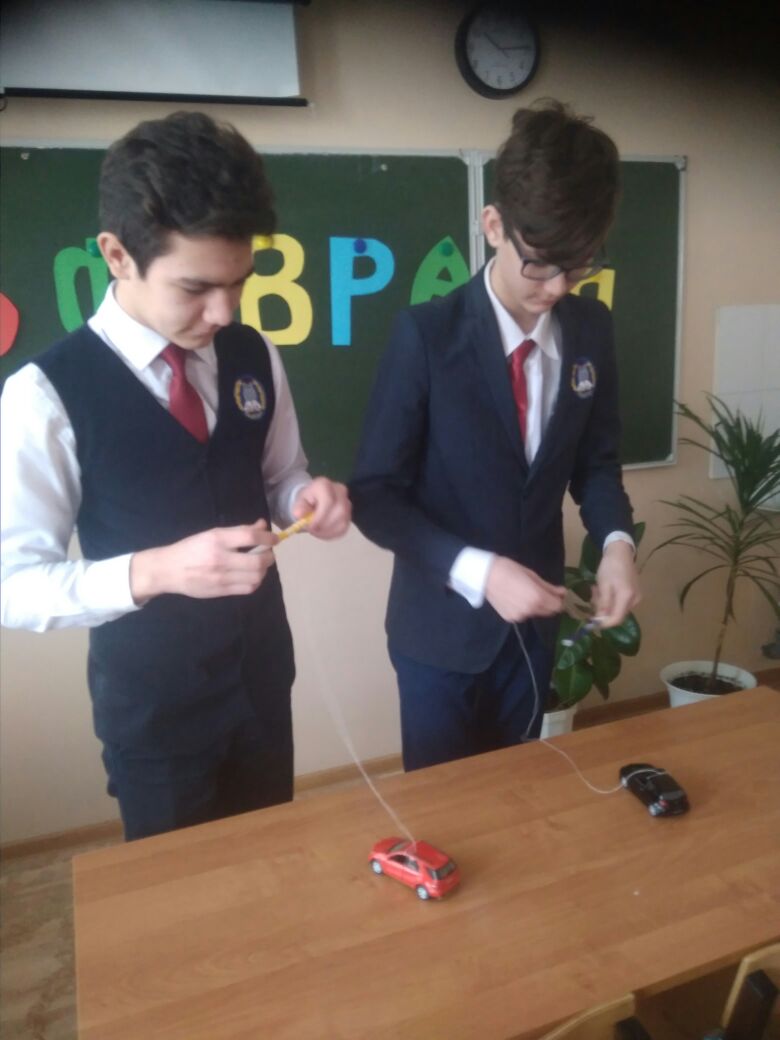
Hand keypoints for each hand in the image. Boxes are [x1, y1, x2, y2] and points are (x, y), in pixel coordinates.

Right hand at [129, 519, 277, 601]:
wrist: (168, 570)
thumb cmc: (191, 548)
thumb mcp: (212, 534)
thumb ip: (239, 531)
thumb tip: (262, 525)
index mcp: (217, 540)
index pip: (250, 537)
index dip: (268, 537)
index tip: (274, 539)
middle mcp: (220, 559)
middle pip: (258, 561)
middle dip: (269, 557)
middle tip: (268, 553)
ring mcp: (221, 577)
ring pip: (256, 577)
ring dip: (263, 570)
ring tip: (260, 565)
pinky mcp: (220, 591)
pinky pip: (247, 588)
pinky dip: (255, 581)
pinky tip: (251, 576)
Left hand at [292, 477, 350, 539]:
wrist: (315, 499)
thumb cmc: (307, 500)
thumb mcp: (299, 502)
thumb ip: (299, 507)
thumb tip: (299, 514)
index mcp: (324, 485)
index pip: (329, 501)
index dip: (320, 516)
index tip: (311, 527)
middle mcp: (340, 491)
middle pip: (339, 511)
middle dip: (325, 525)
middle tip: (313, 531)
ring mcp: (347, 503)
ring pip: (343, 521)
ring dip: (328, 531)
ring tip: (316, 532)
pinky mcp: (349, 515)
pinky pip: (344, 528)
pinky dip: (332, 534)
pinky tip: (323, 533)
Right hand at [485, 556, 565, 621]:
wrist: (484, 575)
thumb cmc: (509, 569)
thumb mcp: (532, 575)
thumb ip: (548, 587)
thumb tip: (563, 592)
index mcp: (537, 598)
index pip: (557, 606)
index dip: (559, 599)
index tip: (556, 592)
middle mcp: (530, 610)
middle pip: (548, 611)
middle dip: (548, 603)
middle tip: (540, 591)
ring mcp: (519, 616)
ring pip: (535, 613)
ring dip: (535, 606)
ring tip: (524, 593)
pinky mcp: (510, 618)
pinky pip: (523, 615)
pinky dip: (523, 608)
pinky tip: (515, 598)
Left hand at [592, 540, 640, 627]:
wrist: (621, 553)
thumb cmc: (610, 567)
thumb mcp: (603, 585)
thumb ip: (603, 604)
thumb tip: (600, 620)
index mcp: (627, 597)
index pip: (617, 619)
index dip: (604, 624)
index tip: (592, 623)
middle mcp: (635, 600)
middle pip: (616, 614)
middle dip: (602, 610)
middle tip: (593, 596)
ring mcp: (636, 597)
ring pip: (617, 609)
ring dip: (604, 603)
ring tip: (597, 589)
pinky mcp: (635, 594)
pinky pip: (620, 603)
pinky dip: (610, 599)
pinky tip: (604, 589)